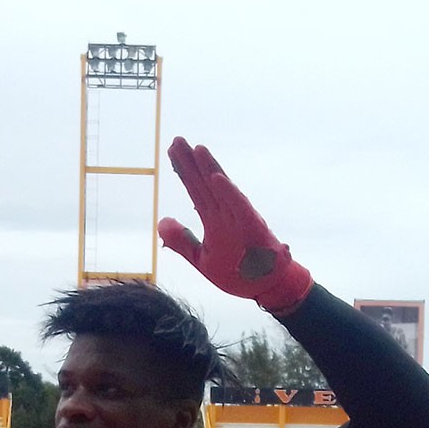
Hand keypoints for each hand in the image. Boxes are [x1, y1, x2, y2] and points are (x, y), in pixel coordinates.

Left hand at [158, 137, 312, 315]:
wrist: (266, 287)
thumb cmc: (237, 272)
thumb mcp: (201, 259)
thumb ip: (182, 241)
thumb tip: (162, 221)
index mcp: (214, 219)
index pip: (195, 189)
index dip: (183, 170)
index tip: (172, 150)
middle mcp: (225, 214)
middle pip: (204, 184)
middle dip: (190, 163)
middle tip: (176, 140)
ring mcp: (238, 219)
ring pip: (221, 190)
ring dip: (209, 169)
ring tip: (196, 149)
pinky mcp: (252, 227)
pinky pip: (239, 207)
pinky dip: (228, 193)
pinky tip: (216, 178)